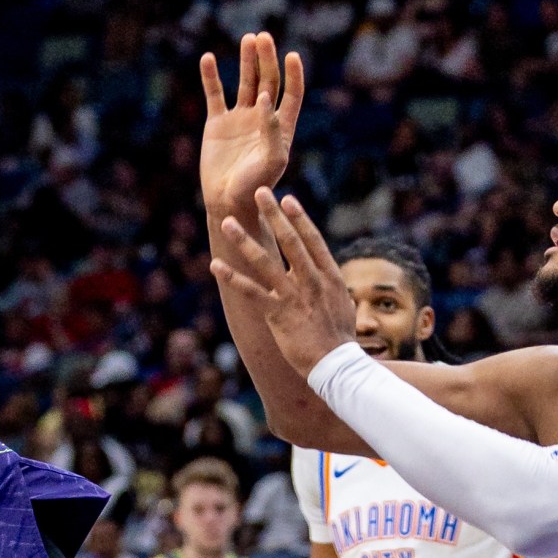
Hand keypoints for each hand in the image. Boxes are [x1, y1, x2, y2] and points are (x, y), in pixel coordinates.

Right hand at [199, 32, 304, 224]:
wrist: (228, 201)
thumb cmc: (255, 186)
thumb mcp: (271, 161)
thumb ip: (271, 131)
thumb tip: (265, 98)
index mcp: (281, 127)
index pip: (290, 94)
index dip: (293, 75)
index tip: (291, 55)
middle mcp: (262, 118)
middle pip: (267, 81)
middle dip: (266, 59)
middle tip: (263, 38)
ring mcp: (239, 119)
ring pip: (244, 82)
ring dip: (246, 61)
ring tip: (248, 39)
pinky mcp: (217, 124)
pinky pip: (215, 95)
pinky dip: (211, 77)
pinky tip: (208, 58)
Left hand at [209, 191, 359, 375]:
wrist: (337, 366)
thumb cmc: (340, 340)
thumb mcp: (342, 306)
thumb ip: (329, 287)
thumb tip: (323, 277)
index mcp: (330, 277)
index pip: (313, 241)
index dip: (299, 218)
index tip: (288, 199)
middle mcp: (312, 281)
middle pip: (290, 241)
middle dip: (274, 214)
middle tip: (260, 191)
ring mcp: (294, 296)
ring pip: (265, 261)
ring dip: (244, 239)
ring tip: (228, 221)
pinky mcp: (277, 313)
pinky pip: (250, 291)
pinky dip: (232, 277)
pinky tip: (215, 265)